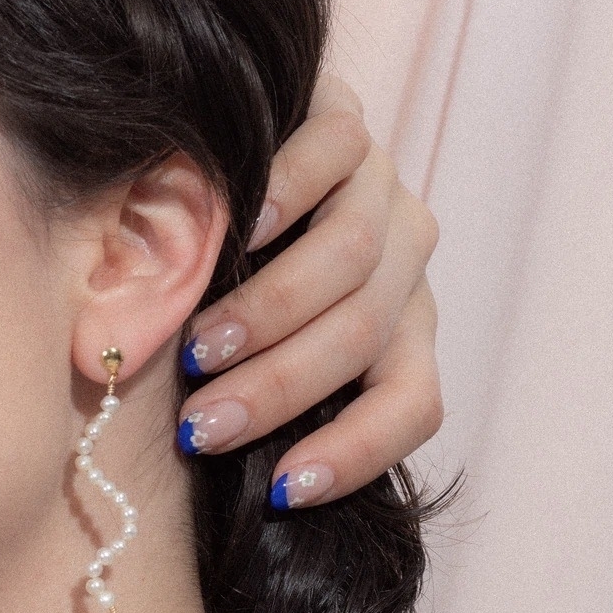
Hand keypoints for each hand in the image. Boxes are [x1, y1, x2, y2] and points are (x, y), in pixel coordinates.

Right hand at [178, 75, 442, 508]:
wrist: (211, 163)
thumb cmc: (218, 287)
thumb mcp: (241, 356)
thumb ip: (243, 389)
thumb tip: (204, 450)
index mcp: (400, 330)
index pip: (413, 403)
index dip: (354, 452)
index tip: (279, 491)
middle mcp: (404, 266)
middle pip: (361, 335)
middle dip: (278, 391)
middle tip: (203, 428)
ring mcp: (383, 190)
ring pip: (352, 259)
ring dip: (268, 315)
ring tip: (199, 348)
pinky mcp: (348, 120)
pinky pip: (335, 155)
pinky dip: (282, 196)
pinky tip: (228, 233)